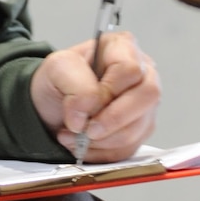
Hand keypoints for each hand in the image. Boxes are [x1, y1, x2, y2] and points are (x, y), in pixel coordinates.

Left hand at [30, 31, 160, 160]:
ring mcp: (144, 103)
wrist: (51, 103)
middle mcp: (142, 73)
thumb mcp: (58, 68)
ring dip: (103, 140)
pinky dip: (102, 152)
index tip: (84, 105)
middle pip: (147, 97)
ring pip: (138, 127)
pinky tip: (84, 144)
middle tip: (87, 130)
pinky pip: (130, 147)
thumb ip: (75, 85)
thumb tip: (88, 112)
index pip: (130, 69)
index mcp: (123, 48)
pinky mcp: (140, 129)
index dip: (108, 92)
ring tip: (75, 136)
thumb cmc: (59, 80)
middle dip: (113, 120)